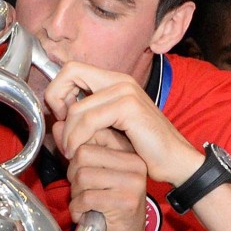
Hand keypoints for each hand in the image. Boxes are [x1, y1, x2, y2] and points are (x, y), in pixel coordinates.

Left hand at [46, 61, 201, 185]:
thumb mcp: (108, 129)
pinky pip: (88, 121)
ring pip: (76, 107)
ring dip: (67, 133)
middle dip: (56, 102)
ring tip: (70, 151)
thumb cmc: (142, 148)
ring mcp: (126, 91)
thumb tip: (57, 119)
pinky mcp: (129, 107)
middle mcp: (120, 80)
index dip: (57, 89)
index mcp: (115, 81)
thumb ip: (84, 119)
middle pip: (69, 73)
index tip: (61, 116)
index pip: (71, 69)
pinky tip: (77, 151)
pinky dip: (77, 138)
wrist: (175, 161)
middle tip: (62, 131)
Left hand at [59, 126, 147, 230]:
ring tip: (87, 203)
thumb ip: (75, 149)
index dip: (74, 153)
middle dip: (73, 175)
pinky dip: (78, 209)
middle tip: (83, 191)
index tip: (77, 170)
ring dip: (76, 194)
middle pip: (82, 154)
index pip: (91, 135)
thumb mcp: (90, 172)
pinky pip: (86, 197)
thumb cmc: (105, 205)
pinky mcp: (126, 201)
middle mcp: (134, 163)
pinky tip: (87, 215)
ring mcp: (132, 182)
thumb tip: (57, 124)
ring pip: (82, 176)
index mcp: (128, 152)